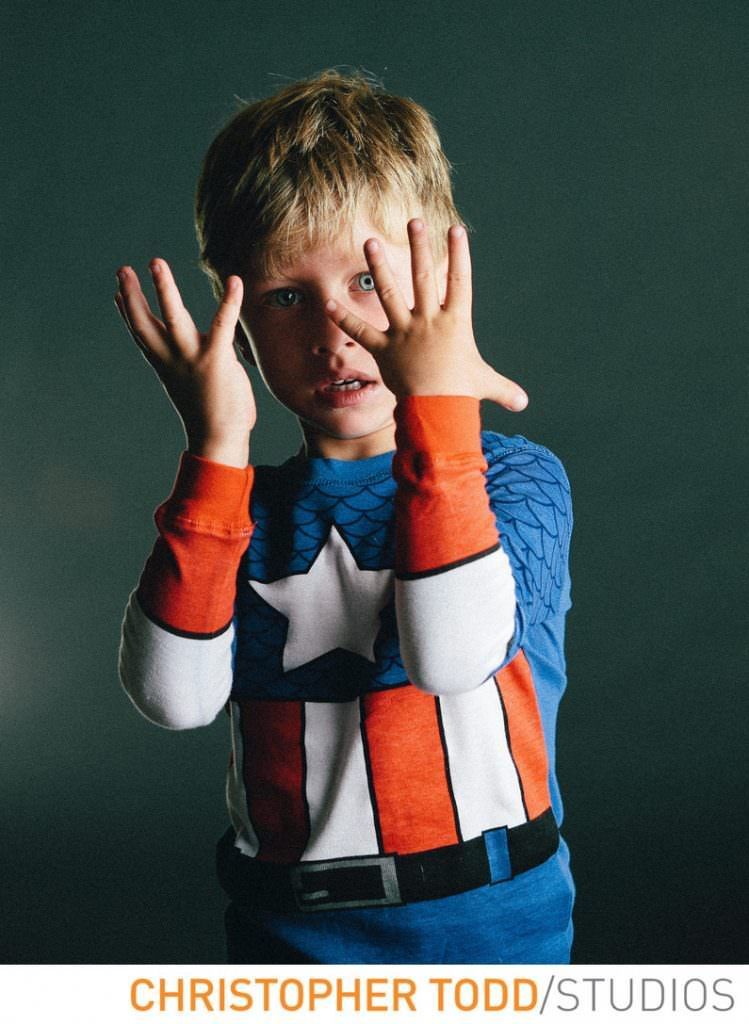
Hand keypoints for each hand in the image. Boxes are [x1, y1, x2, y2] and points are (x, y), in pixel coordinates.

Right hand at [114, 259, 254, 466]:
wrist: (218, 441)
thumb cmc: (213, 418)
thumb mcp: (198, 387)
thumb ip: (201, 365)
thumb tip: (219, 353)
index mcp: (165, 366)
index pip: (141, 335)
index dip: (128, 313)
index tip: (117, 294)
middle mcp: (172, 359)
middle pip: (144, 322)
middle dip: (132, 294)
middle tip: (123, 270)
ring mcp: (191, 357)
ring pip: (172, 315)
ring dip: (163, 287)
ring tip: (155, 263)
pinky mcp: (215, 359)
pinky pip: (222, 323)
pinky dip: (230, 301)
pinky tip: (235, 281)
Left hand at [324, 219, 527, 410]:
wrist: (436, 410)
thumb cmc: (461, 395)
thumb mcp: (485, 385)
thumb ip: (503, 389)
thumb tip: (523, 402)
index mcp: (454, 322)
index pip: (459, 281)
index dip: (458, 254)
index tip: (455, 229)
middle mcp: (428, 321)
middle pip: (422, 276)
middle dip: (419, 246)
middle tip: (413, 221)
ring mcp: (404, 333)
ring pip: (388, 293)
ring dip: (378, 266)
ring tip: (370, 241)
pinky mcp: (383, 349)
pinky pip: (360, 330)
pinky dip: (343, 317)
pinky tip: (327, 301)